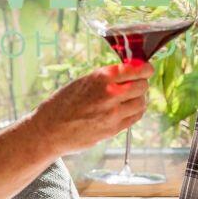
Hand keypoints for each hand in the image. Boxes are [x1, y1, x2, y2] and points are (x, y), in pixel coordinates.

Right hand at [32, 59, 153, 155]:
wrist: (50, 129)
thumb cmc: (63, 103)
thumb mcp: (83, 81)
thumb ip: (107, 77)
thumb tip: (130, 72)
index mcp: (101, 78)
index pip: (136, 70)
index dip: (145, 68)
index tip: (147, 68)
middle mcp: (110, 94)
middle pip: (142, 86)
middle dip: (141, 83)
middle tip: (137, 83)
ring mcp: (113, 114)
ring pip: (141, 102)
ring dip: (139, 98)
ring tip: (131, 97)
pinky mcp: (113, 129)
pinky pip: (135, 117)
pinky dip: (136, 111)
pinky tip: (128, 109)